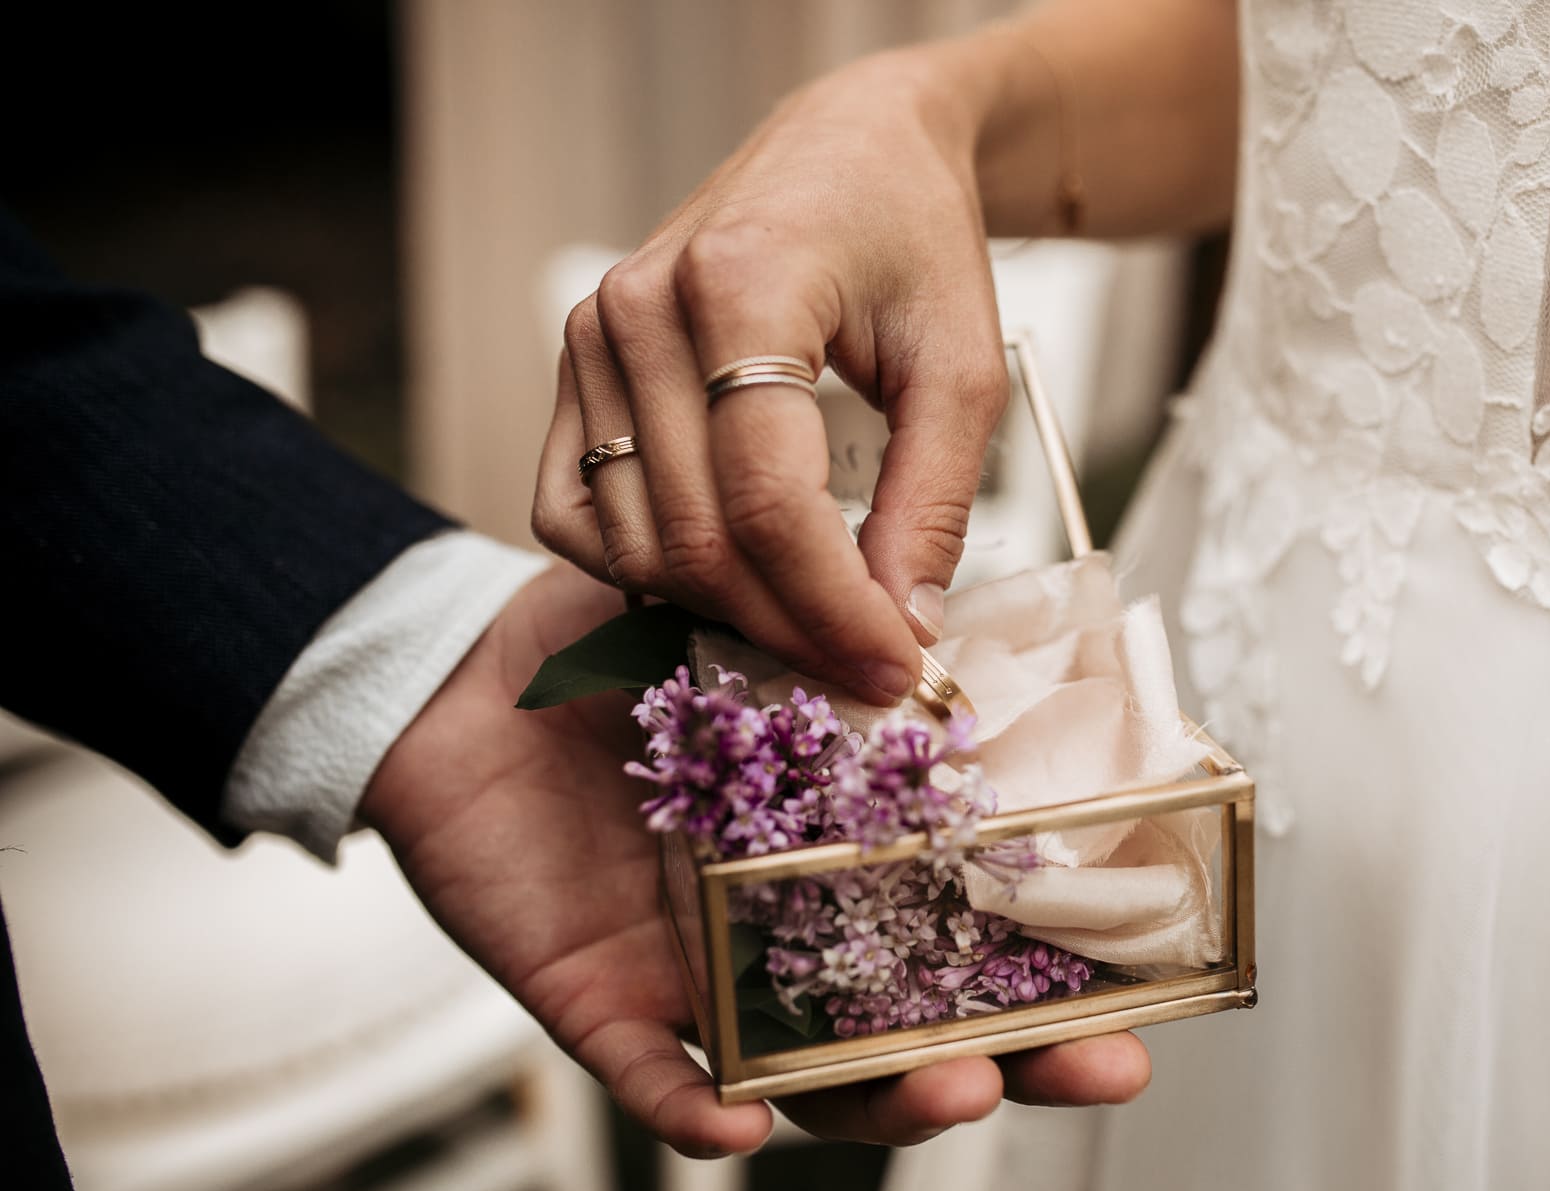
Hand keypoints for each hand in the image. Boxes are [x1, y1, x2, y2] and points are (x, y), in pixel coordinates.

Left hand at [361, 565, 1150, 1156]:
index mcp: (852, 848)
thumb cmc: (615, 652)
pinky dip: (694, 1108)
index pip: (980, 923)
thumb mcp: (741, 622)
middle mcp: (799, 930)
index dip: (1066, 955)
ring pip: (815, 1077)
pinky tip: (735, 1122)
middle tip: (1095, 1062)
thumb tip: (942, 625)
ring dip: (885, 1099)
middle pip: (926, 1025)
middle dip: (1018, 1058)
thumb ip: (833, 640)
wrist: (465, 679)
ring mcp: (714, 976)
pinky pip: (655, 1078)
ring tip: (949, 1089)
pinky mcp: (609, 1003)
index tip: (1150, 966)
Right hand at [530, 49, 1009, 706]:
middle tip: (867, 666)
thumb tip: (903, 628)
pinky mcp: (573, 365)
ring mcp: (590, 336)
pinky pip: (572, 513)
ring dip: (722, 612)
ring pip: (633, 543)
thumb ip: (933, 501)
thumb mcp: (962, 364)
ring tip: (811, 627)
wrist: (851, 151)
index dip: (834, 608)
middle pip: (696, 537)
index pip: (767, 499)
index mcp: (742, 285)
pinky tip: (723, 577)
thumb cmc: (913, 240)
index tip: (899, 664)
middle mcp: (640, 309)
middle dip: (788, 628)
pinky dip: (639, 570)